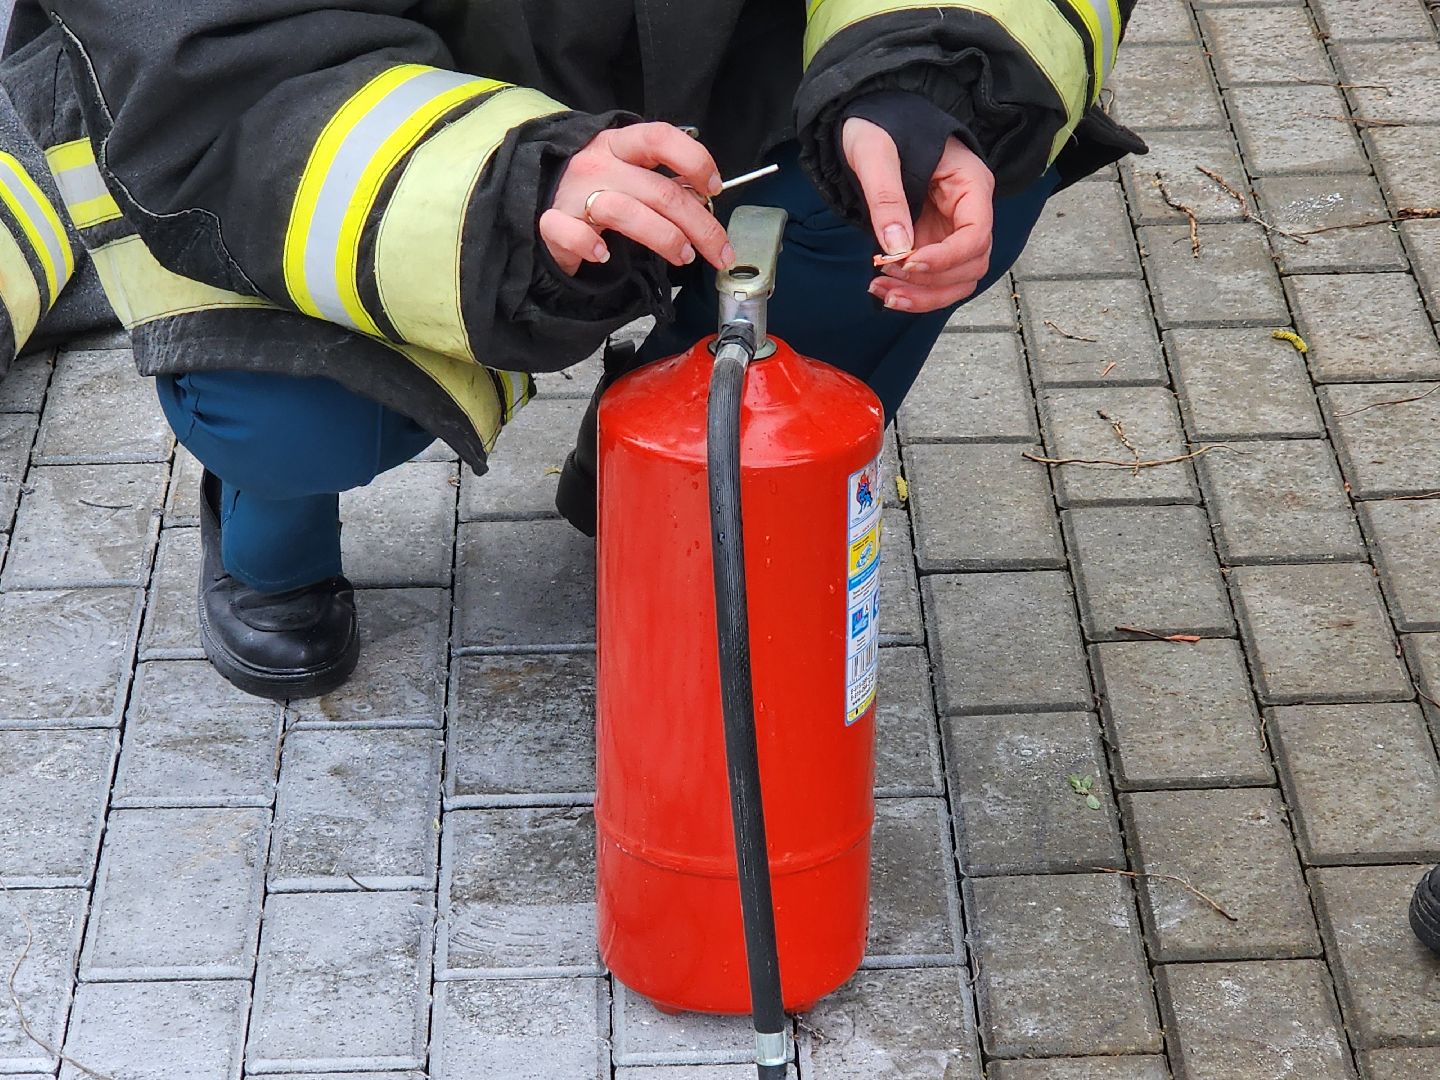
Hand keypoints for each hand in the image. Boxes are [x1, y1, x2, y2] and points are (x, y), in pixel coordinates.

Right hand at [541, 122, 735, 275]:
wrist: (539, 195)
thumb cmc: (597, 189)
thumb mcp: (631, 173)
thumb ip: (664, 183)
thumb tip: (704, 203)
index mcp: (621, 145)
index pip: (661, 138)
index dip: (694, 160)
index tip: (715, 189)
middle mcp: (599, 164)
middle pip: (660, 191)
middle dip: (700, 225)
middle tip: (719, 252)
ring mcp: (574, 192)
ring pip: (625, 211)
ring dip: (664, 237)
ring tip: (683, 257)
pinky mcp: (553, 222)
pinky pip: (570, 232)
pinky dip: (588, 245)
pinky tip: (603, 256)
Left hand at [842, 116, 994, 312]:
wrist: (869, 119)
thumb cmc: (879, 124)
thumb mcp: (876, 152)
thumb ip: (886, 197)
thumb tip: (897, 248)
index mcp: (971, 184)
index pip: (977, 236)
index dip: (946, 259)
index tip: (907, 263)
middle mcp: (969, 211)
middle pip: (971, 265)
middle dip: (932, 283)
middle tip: (886, 277)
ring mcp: (951, 229)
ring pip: (956, 280)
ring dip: (923, 295)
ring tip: (882, 291)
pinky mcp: (931, 241)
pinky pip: (934, 278)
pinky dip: (913, 291)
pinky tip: (884, 288)